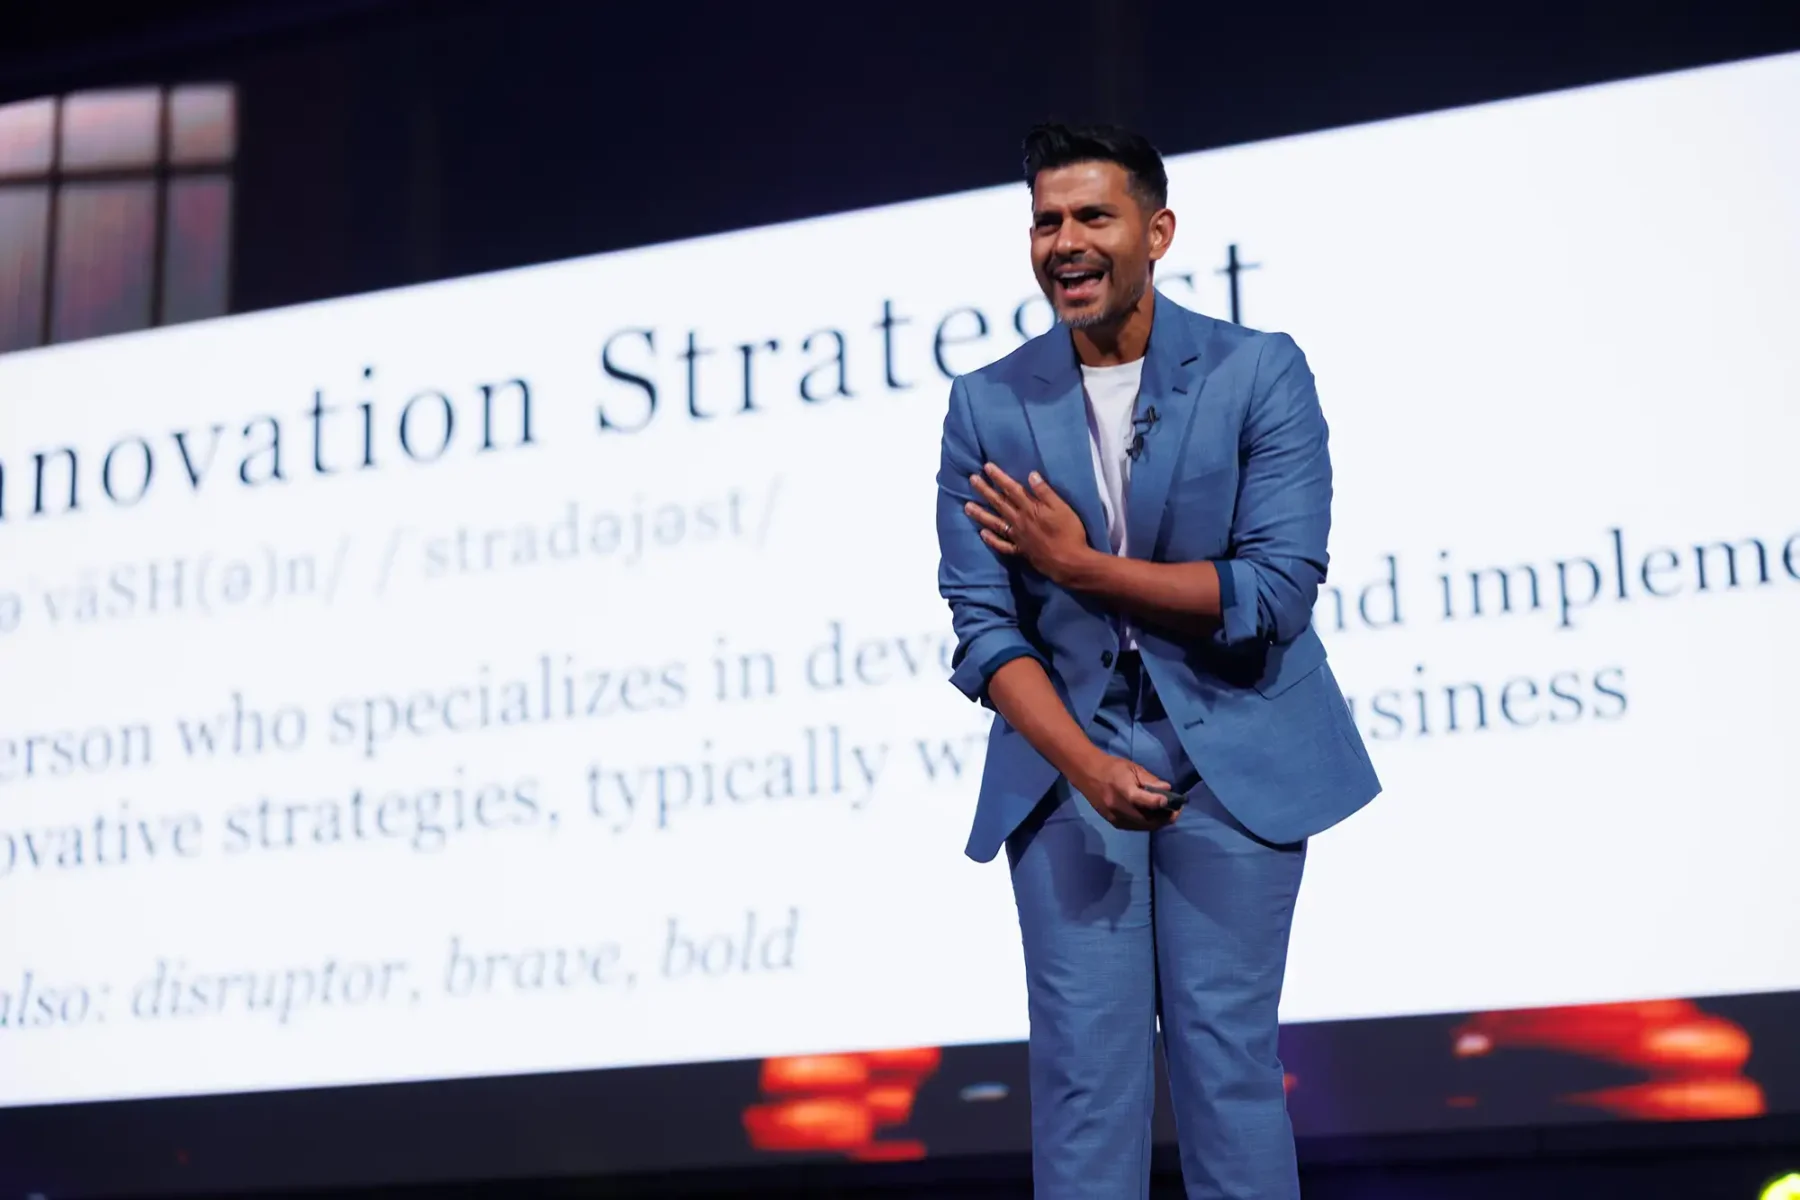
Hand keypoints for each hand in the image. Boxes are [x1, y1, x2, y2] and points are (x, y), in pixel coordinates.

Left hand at [965, 463, 1091, 583]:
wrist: (1069, 562)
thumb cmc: (1070, 533)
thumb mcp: (1062, 508)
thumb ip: (1045, 492)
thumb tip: (1031, 475)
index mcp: (1030, 509)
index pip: (1012, 489)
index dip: (999, 477)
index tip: (987, 467)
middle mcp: (1020, 521)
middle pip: (999, 503)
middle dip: (985, 490)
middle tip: (972, 480)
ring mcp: (1017, 537)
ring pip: (995, 523)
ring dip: (980, 514)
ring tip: (967, 506)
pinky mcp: (1020, 551)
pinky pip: (1002, 545)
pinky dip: (991, 540)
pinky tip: (982, 534)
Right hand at [1069, 753, 1178, 831]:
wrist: (1087, 774)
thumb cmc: (1113, 768)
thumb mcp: (1133, 768)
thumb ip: (1151, 780)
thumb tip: (1167, 790)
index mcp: (1123, 789)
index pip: (1143, 801)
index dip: (1160, 803)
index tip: (1175, 803)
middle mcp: (1118, 807)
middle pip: (1147, 820)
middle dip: (1165, 818)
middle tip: (1176, 812)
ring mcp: (1115, 817)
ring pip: (1143, 826)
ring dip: (1158, 823)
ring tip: (1167, 815)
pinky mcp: (1114, 823)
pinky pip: (1135, 827)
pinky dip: (1147, 824)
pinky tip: (1153, 817)